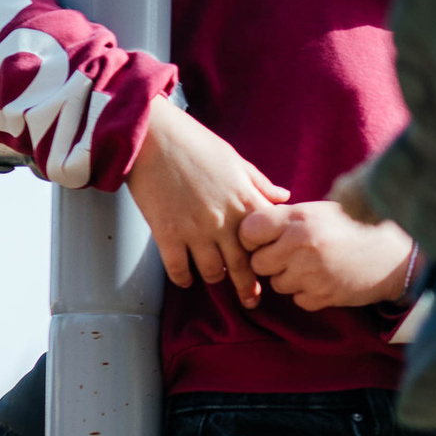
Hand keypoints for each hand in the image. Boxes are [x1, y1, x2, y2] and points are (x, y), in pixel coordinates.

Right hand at [125, 99, 285, 298]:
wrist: (152, 136)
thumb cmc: (195, 143)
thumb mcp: (235, 160)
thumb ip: (259, 183)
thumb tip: (283, 196)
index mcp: (243, 200)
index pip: (267, 240)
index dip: (271, 256)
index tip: (273, 268)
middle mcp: (223, 220)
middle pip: (243, 265)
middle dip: (248, 286)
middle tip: (251, 300)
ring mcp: (195, 230)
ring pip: (212, 271)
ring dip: (215, 279)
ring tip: (215, 280)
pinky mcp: (167, 233)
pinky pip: (178, 268)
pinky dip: (183, 278)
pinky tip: (186, 279)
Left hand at [237, 196, 416, 310]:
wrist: (396, 254)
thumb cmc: (355, 227)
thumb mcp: (320, 212)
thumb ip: (287, 219)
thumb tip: (250, 228)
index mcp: (298, 218)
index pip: (249, 229)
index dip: (252, 237)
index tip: (263, 240)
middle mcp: (301, 244)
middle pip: (258, 262)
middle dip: (271, 262)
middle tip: (291, 256)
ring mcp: (311, 273)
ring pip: (276, 284)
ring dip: (289, 278)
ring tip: (314, 266)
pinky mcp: (322, 296)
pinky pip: (297, 299)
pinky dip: (308, 293)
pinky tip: (326, 279)